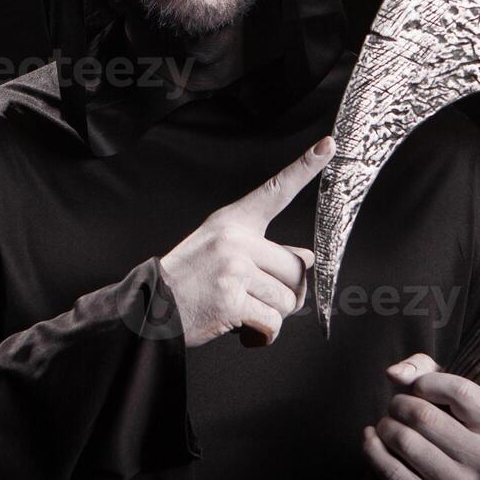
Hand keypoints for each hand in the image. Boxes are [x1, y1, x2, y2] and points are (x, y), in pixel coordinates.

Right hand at [158, 135, 333, 346]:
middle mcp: (235, 240)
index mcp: (233, 221)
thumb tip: (307, 258)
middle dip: (285, 292)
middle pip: (297, 268)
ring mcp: (234, 269)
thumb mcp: (221, 250)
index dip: (305, 166)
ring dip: (272, 315)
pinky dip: (263, 334)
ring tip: (242, 310)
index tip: (328, 145)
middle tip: (257, 297)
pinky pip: (273, 322)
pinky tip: (243, 329)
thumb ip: (263, 251)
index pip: (276, 190)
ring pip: (288, 299)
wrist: (150, 306)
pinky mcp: (232, 301)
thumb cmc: (188, 279)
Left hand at [361, 352, 479, 479]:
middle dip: (399, 404)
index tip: (417, 386)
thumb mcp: (441, 388)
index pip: (461, 392)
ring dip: (385, 425)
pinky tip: (371, 439)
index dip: (427, 381)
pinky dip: (372, 450)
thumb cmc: (441, 420)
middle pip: (425, 417)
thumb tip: (394, 374)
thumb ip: (420, 368)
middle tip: (395, 406)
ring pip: (405, 442)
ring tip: (386, 424)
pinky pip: (392, 473)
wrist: (437, 473)